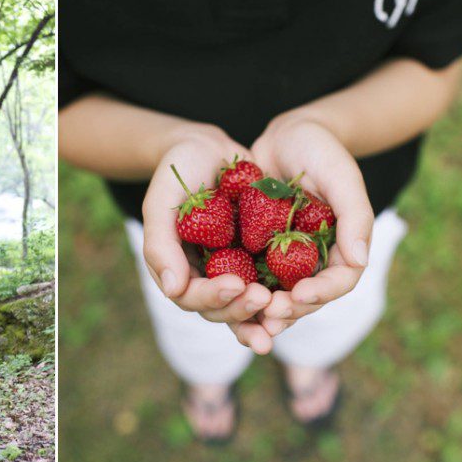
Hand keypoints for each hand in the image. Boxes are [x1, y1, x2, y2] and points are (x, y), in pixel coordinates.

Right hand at [142, 125, 274, 353]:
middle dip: (241, 309)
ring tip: (283, 305)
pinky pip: (270, 283)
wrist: (211, 148)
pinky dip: (283, 293)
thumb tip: (173, 290)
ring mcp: (231, 269)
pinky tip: (301, 293)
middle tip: (264, 297)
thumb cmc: (179, 169)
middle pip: (219, 309)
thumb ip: (160, 244)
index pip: (189, 297)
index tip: (235, 283)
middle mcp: (204, 275)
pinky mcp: (257, 259)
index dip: (211, 296)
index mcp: (176, 267)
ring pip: (245, 305)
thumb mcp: (162, 201)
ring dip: (262, 313)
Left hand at [251, 115, 374, 336]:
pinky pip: (248, 275)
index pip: (339, 282)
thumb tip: (360, 260)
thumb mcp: (341, 176)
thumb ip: (355, 216)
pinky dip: (239, 289)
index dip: (322, 293)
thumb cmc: (320, 150)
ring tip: (248, 313)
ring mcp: (284, 257)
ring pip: (276, 293)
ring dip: (263, 309)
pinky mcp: (257, 250)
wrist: (285, 135)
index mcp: (343, 247)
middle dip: (289, 309)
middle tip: (269, 314)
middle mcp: (314, 259)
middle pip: (305, 297)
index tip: (301, 294)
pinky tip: (223, 294)